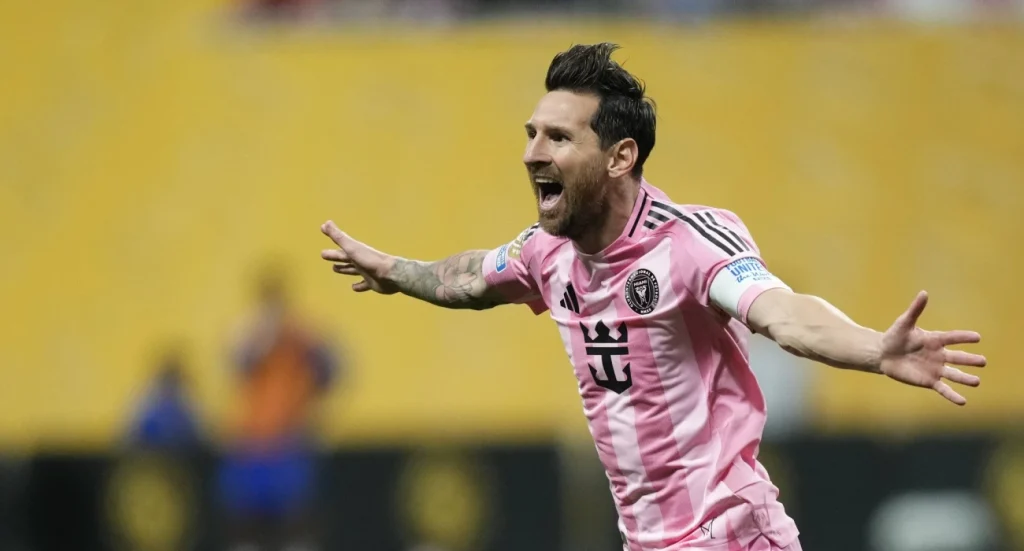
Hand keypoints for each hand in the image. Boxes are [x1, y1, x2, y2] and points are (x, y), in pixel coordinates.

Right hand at [320, 220, 397, 293]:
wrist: (389, 274)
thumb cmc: (369, 260)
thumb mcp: (352, 248)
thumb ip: (339, 237)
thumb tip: (325, 223)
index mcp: (355, 251)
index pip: (340, 244)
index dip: (332, 238)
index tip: (323, 230)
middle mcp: (360, 260)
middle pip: (345, 258)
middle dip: (335, 256)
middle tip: (324, 255)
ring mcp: (366, 271)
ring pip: (352, 270)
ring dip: (344, 269)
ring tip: (335, 269)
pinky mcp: (372, 283)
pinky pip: (363, 284)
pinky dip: (358, 286)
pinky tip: (354, 288)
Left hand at [879, 291, 985, 405]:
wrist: (883, 354)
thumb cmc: (894, 337)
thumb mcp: (904, 323)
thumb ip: (915, 310)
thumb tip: (924, 293)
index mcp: (935, 340)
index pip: (952, 338)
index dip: (964, 338)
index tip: (977, 337)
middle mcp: (939, 355)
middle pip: (958, 358)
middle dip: (970, 360)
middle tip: (983, 361)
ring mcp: (935, 369)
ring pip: (954, 375)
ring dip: (965, 378)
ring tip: (977, 382)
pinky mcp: (929, 381)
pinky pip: (943, 389)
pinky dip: (952, 395)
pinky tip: (963, 401)